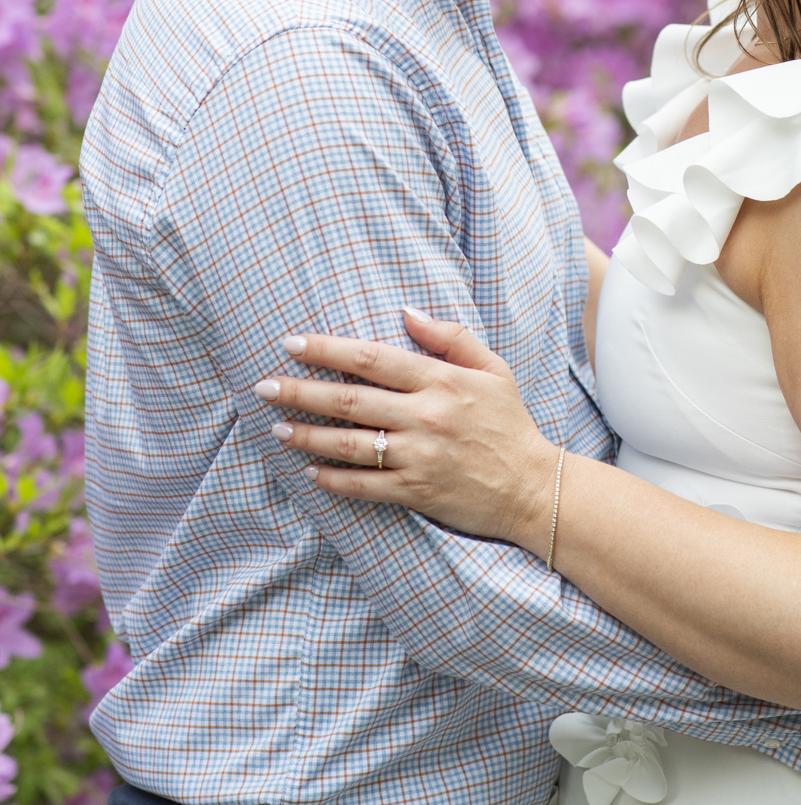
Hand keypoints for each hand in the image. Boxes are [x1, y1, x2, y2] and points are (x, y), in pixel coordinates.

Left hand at [253, 310, 558, 551]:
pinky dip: (332, 479)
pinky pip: (363, 485)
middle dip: (300, 391)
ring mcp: (420, 456)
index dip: (327, 348)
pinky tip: (308, 472)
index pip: (372, 358)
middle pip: (349, 399)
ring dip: (306, 436)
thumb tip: (406, 312)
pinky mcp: (417, 492)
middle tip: (263, 386)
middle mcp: (426, 416)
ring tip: (276, 429)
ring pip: (347, 444)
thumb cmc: (509, 423)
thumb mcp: (492, 370)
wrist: (533, 487)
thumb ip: (450, 337)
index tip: (291, 343)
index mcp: (441, 381)